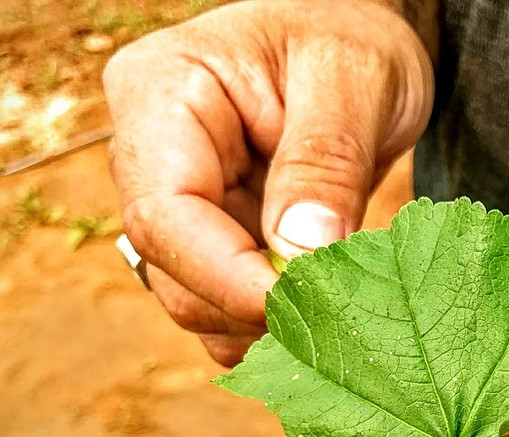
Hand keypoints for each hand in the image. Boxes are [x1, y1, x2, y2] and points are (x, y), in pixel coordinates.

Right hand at [104, 0, 432, 364]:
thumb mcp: (352, 78)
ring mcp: (178, 202)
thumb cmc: (352, 39)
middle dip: (251, 308)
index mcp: (160, 93)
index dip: (227, 277)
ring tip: (344, 309)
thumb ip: (324, 161)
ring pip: (194, 300)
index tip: (304, 309)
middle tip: (343, 317)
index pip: (165, 213)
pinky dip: (271, 324)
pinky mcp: (211, 237)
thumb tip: (300, 252)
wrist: (358, 44)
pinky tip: (325, 312)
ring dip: (264, 325)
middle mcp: (151, 155)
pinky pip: (222, 305)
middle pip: (172, 270)